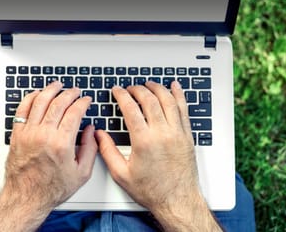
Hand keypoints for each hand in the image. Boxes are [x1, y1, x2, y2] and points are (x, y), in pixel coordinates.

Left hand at [0, 81, 96, 231]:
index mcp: (62, 144)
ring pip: (40, 101)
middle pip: (58, 103)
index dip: (83, 102)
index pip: (74, 112)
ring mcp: (29, 133)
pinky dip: (31, 98)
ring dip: (50, 90)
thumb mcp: (82, 173)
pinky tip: (37, 94)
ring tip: (57, 86)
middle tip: (75, 91)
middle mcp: (44, 135)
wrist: (26, 197)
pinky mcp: (17, 135)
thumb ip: (91, 149)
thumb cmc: (52, 188)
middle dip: (70, 93)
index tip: (86, 100)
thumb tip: (91, 131)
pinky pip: (22, 109)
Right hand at [95, 81, 220, 230]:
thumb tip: (98, 135)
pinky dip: (179, 95)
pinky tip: (175, 87)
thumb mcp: (121, 174)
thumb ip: (107, 151)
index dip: (122, 95)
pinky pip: (184, 109)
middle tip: (130, 88)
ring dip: (157, 88)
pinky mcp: (187, 136)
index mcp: (144, 141)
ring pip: (168, 101)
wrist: (177, 201)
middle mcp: (162, 134)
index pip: (131, 108)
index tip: (117, 90)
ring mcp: (177, 133)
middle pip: (150, 100)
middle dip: (138, 89)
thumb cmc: (152, 190)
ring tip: (148, 84)